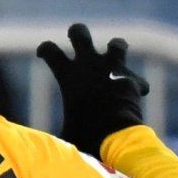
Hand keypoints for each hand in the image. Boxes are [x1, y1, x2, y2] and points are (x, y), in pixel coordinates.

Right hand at [37, 23, 149, 157]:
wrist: (114, 135)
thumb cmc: (84, 135)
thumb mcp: (64, 131)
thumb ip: (56, 129)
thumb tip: (40, 146)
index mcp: (67, 75)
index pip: (49, 49)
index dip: (45, 49)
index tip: (44, 54)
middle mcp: (88, 64)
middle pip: (79, 32)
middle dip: (77, 33)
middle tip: (76, 39)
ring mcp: (112, 68)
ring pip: (116, 44)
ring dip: (115, 50)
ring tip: (114, 61)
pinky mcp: (130, 78)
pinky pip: (134, 79)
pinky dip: (134, 86)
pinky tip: (136, 97)